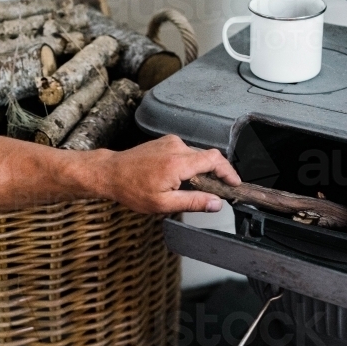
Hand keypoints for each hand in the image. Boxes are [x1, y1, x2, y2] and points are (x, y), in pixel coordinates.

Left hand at [102, 134, 240, 213]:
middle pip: (208, 157)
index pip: (214, 160)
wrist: (111, 173)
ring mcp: (171, 142)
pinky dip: (190, 165)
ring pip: (197, 155)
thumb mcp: (163, 204)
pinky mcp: (166, 142)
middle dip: (216, 174)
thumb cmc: (132, 189)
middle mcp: (176, 147)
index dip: (229, 172)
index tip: (234, 183)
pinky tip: (180, 178)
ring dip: (201, 170)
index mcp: (177, 163)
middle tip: (217, 192)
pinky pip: (187, 152)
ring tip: (193, 188)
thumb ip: (193, 202)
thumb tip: (216, 204)